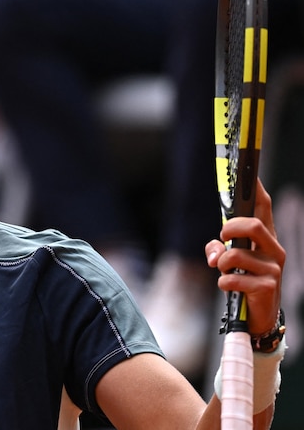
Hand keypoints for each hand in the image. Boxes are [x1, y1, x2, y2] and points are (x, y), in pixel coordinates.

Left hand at [205, 179, 284, 335]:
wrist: (258, 315)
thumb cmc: (243, 280)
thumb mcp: (228, 262)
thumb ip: (218, 249)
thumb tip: (214, 252)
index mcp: (266, 237)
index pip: (264, 207)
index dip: (257, 189)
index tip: (250, 172)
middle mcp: (274, 249)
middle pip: (252, 225)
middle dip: (229, 230)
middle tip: (222, 239)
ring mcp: (273, 267)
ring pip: (234, 255)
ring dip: (220, 264)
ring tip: (225, 272)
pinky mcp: (268, 286)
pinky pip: (231, 278)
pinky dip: (223, 283)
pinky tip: (230, 288)